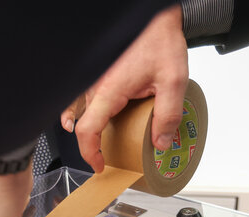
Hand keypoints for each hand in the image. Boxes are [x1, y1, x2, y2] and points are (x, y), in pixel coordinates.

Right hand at [61, 5, 188, 172]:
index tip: (100, 165)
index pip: (88, 130)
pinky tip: (74, 120)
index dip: (90, 153)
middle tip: (109, 158)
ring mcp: (93, 79)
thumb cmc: (160, 41)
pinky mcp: (97, 74)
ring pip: (82, 111)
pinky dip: (75, 112)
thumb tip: (160, 142)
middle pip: (85, 124)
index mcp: (110, 90)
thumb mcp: (173, 81)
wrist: (154, 19)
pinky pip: (78, 98)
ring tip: (98, 145)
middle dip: (94, 145)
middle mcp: (96, 85)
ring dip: (88, 130)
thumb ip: (168, 115)